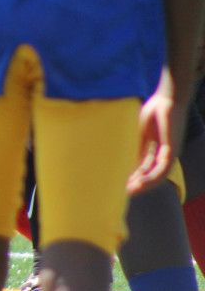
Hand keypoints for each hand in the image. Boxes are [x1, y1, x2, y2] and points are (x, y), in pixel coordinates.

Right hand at [127, 73, 180, 192]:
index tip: (119, 185)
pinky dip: (151, 178)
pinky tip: (140, 183)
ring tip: (130, 191)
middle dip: (137, 185)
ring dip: (144, 185)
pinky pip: (163, 169)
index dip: (132, 178)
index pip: (143, 168)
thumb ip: (133, 147)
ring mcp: (170, 154)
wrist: (169, 98)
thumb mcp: (138, 132)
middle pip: (150, 175)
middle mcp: (164, 155)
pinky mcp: (172, 151)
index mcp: (155, 149)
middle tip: (122, 193)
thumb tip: (118, 160)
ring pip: (158, 176)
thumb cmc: (153, 110)